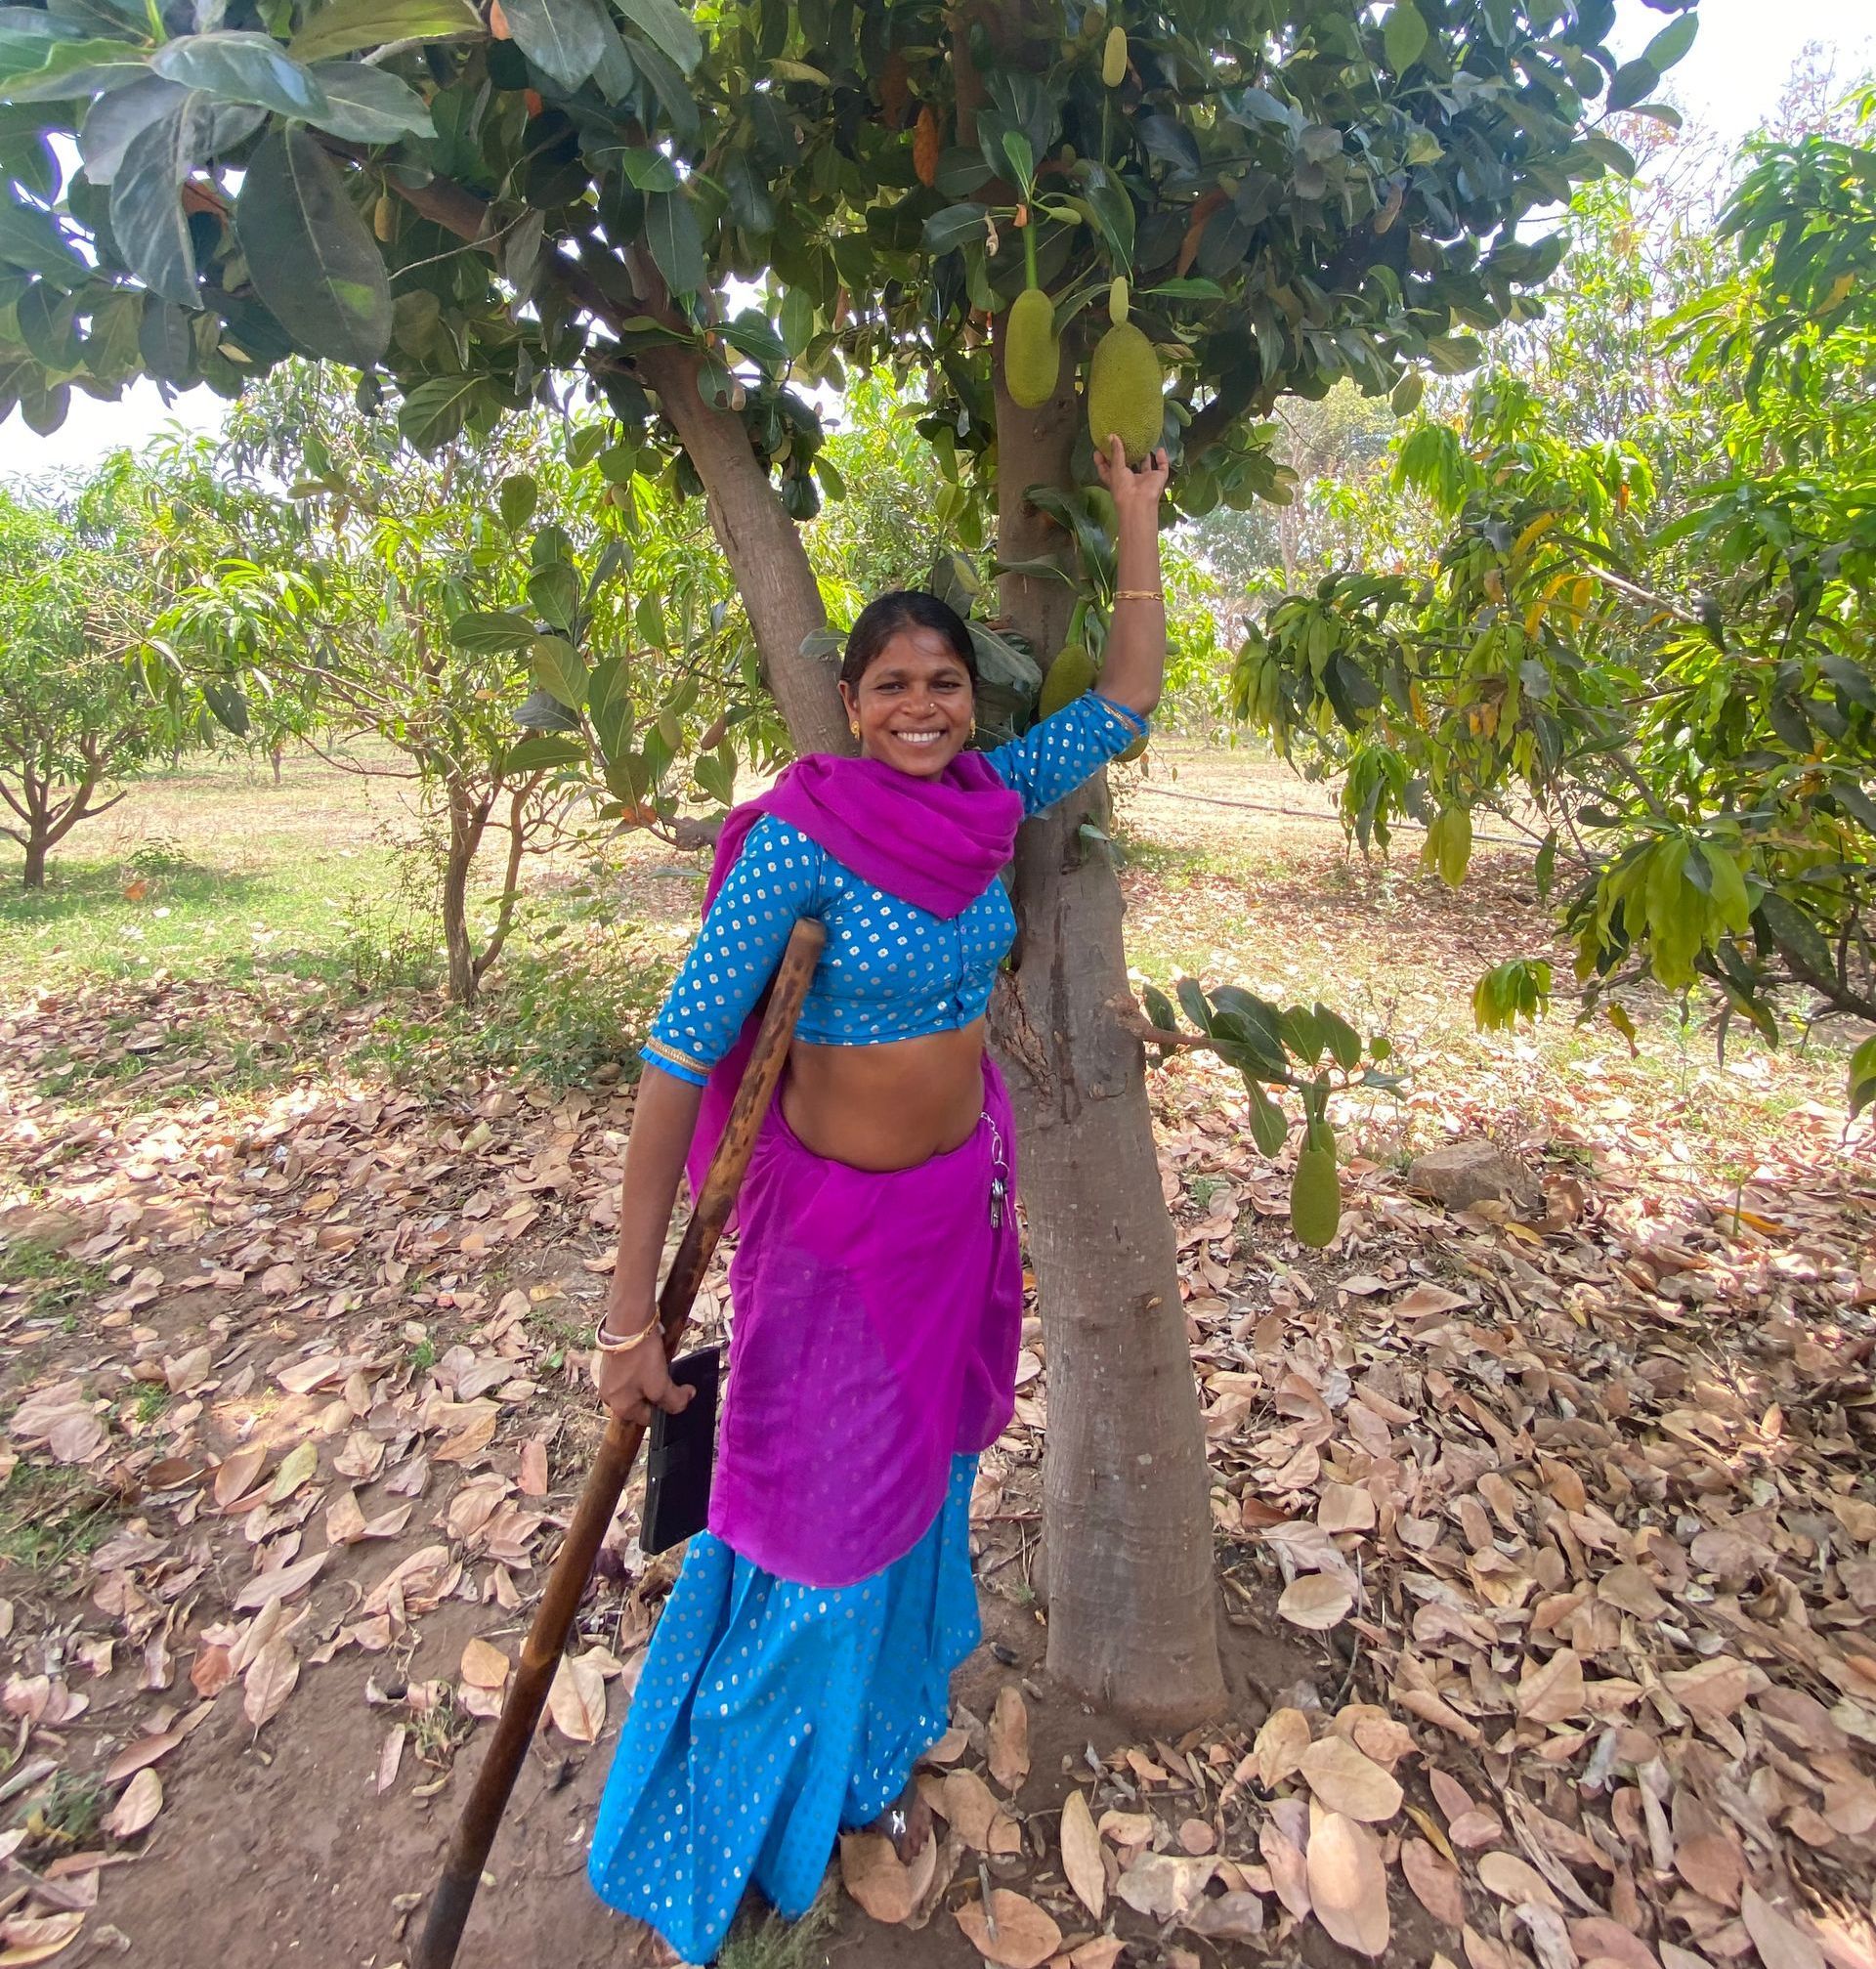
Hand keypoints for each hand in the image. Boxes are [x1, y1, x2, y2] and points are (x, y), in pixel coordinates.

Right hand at [591, 1299, 694, 1426]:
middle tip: (669, 1378)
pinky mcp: (610, 1364)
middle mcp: (609, 1397)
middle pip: (642, 1403)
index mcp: (620, 1408)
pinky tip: (650, 1358)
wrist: (627, 1322)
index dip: (667, 1408)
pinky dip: (642, 1369)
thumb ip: (674, 1401)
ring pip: (637, 1388)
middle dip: (658, 1393)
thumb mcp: (660, 1384)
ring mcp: (607, 1380)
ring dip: (651, 1380)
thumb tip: (684, 1403)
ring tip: (660, 1366)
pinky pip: (630, 1374)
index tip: (679, 1393)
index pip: (649, 1419)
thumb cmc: (641, 1358)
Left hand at [1095, 434, 1170, 527]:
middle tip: (1123, 441)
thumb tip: (1112, 436)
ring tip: (1143, 443)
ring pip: (1146, 466)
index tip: (1099, 450)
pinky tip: (1160, 449)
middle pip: (1128, 466)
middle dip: (1126, 455)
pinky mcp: (1158, 479)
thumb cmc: (1122, 489)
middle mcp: (1131, 480)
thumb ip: (1116, 452)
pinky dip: (1162, 459)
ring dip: (1145, 456)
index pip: (1108, 469)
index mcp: (1117, 480)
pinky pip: (1162, 467)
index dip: (1103, 460)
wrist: (1139, 503)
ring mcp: (1145, 480)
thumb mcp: (1115, 468)